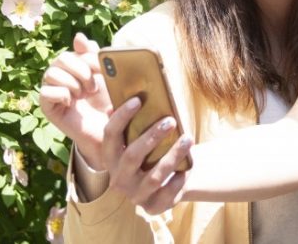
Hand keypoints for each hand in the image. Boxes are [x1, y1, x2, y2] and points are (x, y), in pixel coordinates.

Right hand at [39, 33, 111, 167]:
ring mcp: (52, 90)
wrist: (106, 132)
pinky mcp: (46, 106)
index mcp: (75, 65)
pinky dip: (61, 94)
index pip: (75, 50)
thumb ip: (94, 57)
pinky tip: (71, 102)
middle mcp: (60, 75)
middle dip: (80, 70)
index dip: (88, 56)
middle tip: (92, 86)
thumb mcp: (105, 78)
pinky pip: (45, 92)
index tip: (101, 68)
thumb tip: (79, 36)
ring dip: (71, 83)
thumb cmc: (107, 104)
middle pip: (61, 58)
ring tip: (83, 95)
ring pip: (51, 73)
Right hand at [102, 96, 193, 214]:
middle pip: (133, 156)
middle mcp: (118, 178)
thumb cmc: (152, 152)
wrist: (167, 181)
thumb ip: (134, 120)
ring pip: (154, 176)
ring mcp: (135, 195)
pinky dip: (179, 180)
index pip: (110, 135)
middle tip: (171, 120)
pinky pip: (167, 195)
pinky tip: (188, 168)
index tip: (138, 99)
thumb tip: (133, 90)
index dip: (121, 117)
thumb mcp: (140, 137)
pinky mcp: (153, 207)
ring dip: (173, 156)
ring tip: (188, 138)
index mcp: (110, 157)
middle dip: (152, 136)